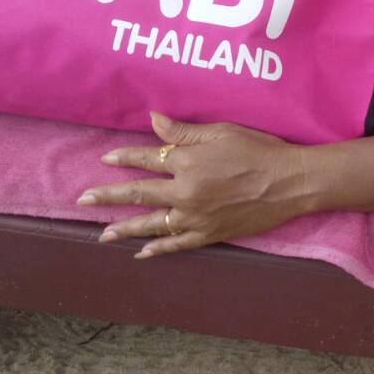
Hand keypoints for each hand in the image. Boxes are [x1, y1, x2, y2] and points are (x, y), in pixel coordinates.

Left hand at [77, 112, 312, 257]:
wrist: (290, 182)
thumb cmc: (259, 150)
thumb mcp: (221, 132)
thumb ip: (184, 132)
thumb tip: (154, 121)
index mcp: (187, 162)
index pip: (145, 159)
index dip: (123, 157)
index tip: (105, 158)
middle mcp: (185, 192)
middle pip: (139, 194)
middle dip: (108, 196)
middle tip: (83, 199)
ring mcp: (195, 217)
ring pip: (151, 224)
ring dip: (124, 228)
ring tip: (102, 234)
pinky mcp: (209, 234)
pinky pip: (177, 244)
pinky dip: (158, 249)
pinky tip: (141, 252)